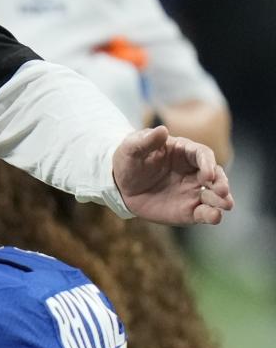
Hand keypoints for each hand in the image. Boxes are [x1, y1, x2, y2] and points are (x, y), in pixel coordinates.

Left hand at [113, 126, 233, 224]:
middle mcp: (193, 172)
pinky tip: (214, 217)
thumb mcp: (132, 148)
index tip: (207, 174)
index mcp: (184, 152)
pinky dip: (212, 216)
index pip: (203, 154)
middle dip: (221, 182)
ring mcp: (192, 191)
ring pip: (214, 196)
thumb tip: (162, 130)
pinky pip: (203, 213)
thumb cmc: (129, 160)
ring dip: (222, 200)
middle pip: (215, 175)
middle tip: (222, 191)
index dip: (208, 163)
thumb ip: (146, 140)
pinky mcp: (188, 210)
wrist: (121, 185)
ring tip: (226, 205)